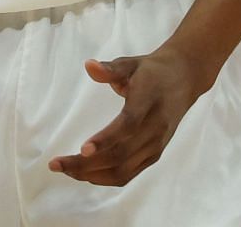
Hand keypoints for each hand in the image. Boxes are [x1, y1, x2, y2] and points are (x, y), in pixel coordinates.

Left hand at [49, 48, 211, 186]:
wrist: (184, 79)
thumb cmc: (151, 71)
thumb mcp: (131, 63)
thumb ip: (111, 68)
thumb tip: (89, 65)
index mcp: (149, 100)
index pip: (129, 124)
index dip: (106, 139)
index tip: (82, 149)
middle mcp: (155, 127)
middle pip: (120, 154)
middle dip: (86, 164)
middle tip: (57, 164)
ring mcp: (156, 144)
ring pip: (123, 170)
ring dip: (92, 174)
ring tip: (66, 170)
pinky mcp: (155, 154)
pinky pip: (128, 174)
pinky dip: (105, 178)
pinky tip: (85, 173)